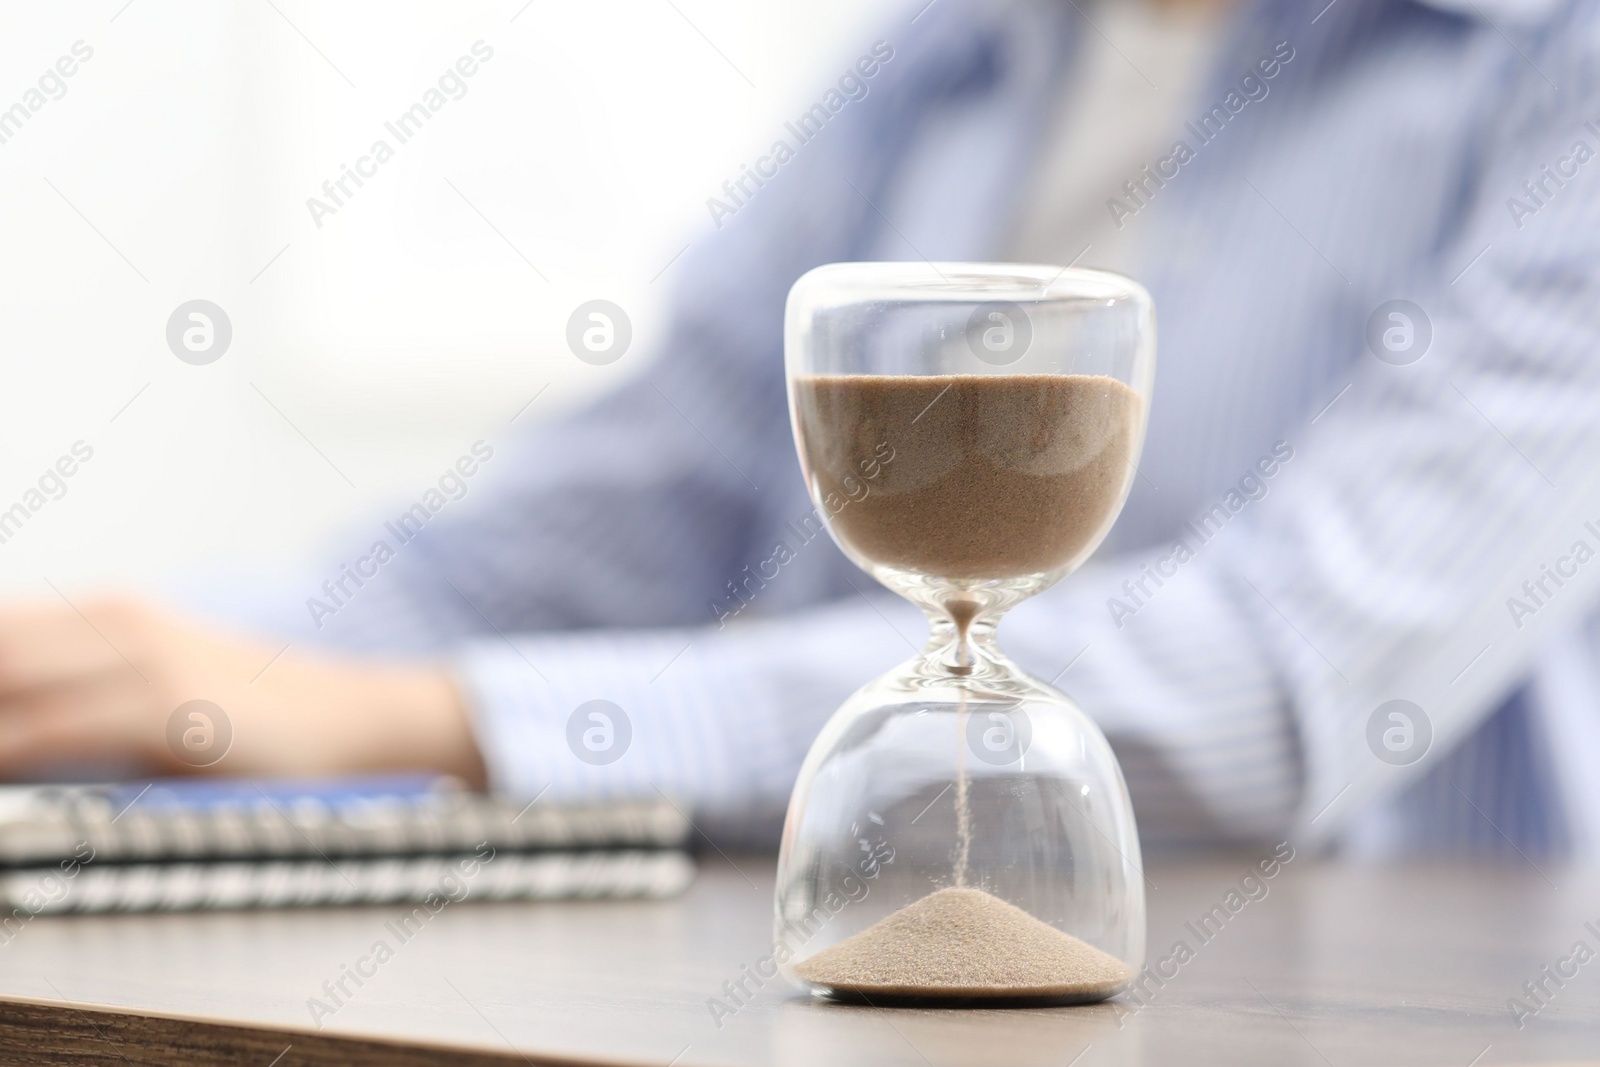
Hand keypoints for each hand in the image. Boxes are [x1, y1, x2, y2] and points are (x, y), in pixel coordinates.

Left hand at [0, 594, 485, 783]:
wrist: (354, 719)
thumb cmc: (255, 719)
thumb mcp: (163, 682)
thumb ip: (88, 688)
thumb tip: (21, 724)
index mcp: (109, 613)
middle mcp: (118, 620)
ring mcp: (143, 658)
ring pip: (5, 678)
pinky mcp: (166, 707)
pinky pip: (49, 729)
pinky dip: (4, 751)